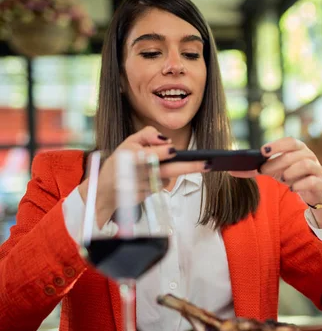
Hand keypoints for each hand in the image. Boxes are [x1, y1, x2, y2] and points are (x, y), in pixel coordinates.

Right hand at [79, 126, 209, 225]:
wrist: (105, 188)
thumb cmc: (121, 160)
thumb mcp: (129, 141)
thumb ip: (148, 135)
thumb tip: (166, 140)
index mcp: (132, 157)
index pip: (152, 155)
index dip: (163, 152)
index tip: (174, 150)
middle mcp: (138, 173)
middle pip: (168, 170)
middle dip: (190, 167)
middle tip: (208, 164)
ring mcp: (143, 187)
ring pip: (167, 178)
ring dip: (171, 172)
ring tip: (162, 166)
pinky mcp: (147, 195)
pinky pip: (161, 185)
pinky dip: (161, 179)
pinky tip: (153, 175)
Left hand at [231, 137, 321, 227]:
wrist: (313, 190)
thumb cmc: (291, 175)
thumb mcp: (273, 171)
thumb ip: (254, 170)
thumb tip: (231, 171)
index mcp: (297, 149)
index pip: (289, 141)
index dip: (277, 145)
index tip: (262, 151)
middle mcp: (308, 156)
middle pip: (294, 154)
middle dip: (277, 162)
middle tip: (263, 170)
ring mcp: (316, 169)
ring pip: (305, 164)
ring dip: (291, 171)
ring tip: (282, 179)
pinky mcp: (319, 183)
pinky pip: (312, 181)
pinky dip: (300, 184)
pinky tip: (292, 189)